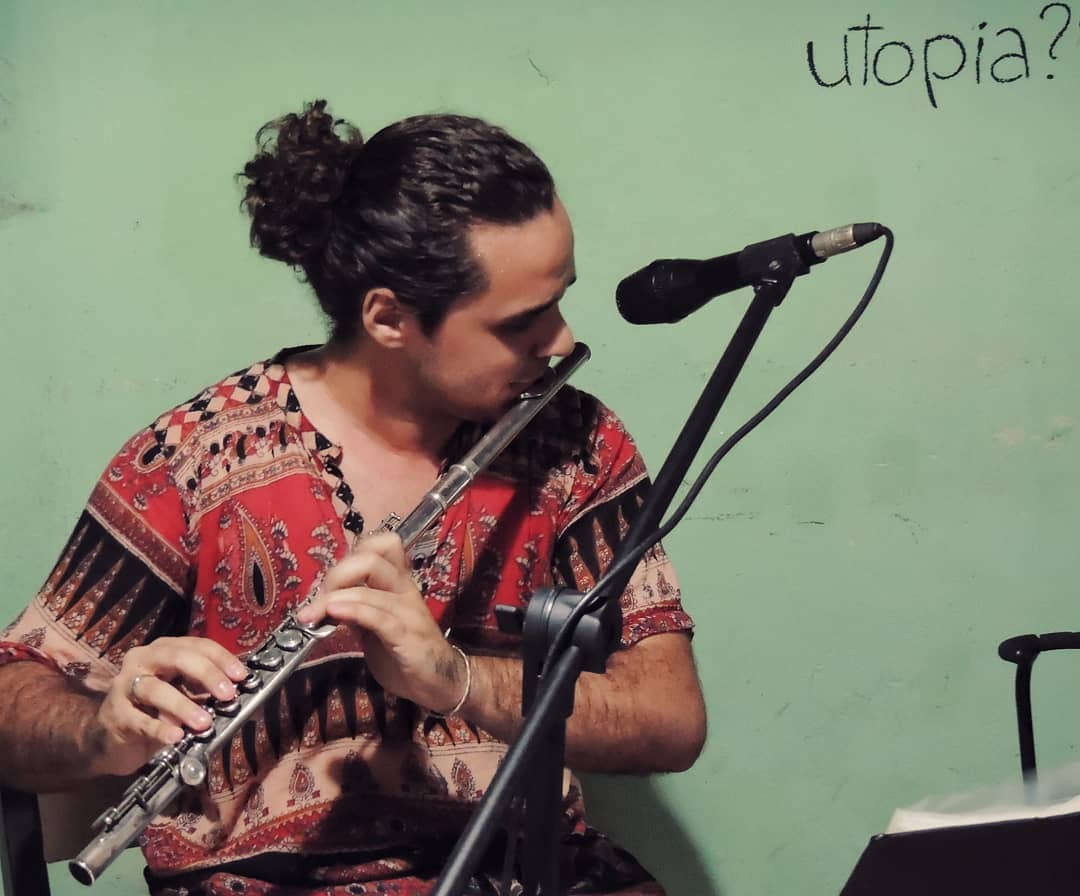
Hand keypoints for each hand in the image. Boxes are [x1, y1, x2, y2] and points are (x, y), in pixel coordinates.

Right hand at [88, 637, 248, 776]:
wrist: (112, 739)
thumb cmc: (153, 710)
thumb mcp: (184, 696)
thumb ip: (207, 693)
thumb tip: (242, 695)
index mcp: (164, 650)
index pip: (197, 645)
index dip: (222, 659)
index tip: (241, 676)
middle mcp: (142, 660)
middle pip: (177, 658)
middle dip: (207, 674)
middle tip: (227, 694)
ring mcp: (125, 686)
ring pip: (156, 689)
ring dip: (184, 706)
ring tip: (204, 722)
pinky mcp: (115, 714)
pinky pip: (140, 721)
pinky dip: (160, 729)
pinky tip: (176, 737)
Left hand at [296, 532, 465, 712]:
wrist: (438, 683)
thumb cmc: (405, 653)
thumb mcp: (374, 628)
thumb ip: (356, 610)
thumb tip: (326, 600)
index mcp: (398, 583)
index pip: (382, 545)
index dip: (351, 555)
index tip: (331, 582)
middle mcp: (404, 590)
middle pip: (371, 559)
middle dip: (336, 574)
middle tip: (318, 598)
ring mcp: (408, 612)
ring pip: (368, 589)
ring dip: (332, 599)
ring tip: (311, 615)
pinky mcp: (407, 636)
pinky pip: (378, 617)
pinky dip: (352, 611)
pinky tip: (333, 616)